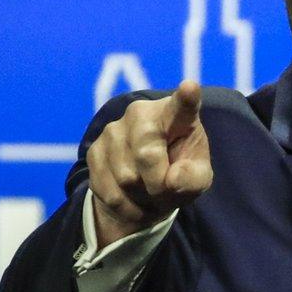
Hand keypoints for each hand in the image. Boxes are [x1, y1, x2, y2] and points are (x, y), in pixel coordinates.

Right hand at [86, 80, 212, 245]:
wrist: (145, 191)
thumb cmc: (179, 176)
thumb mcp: (197, 180)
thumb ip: (193, 179)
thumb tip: (171, 179)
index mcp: (176, 116)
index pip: (181, 106)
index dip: (186, 97)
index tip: (190, 88)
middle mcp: (142, 113)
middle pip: (147, 155)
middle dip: (158, 183)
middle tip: (165, 189)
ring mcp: (114, 129)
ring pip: (126, 177)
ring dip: (140, 195)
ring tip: (148, 190)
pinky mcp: (94, 149)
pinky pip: (109, 189)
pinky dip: (124, 203)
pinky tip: (131, 196)